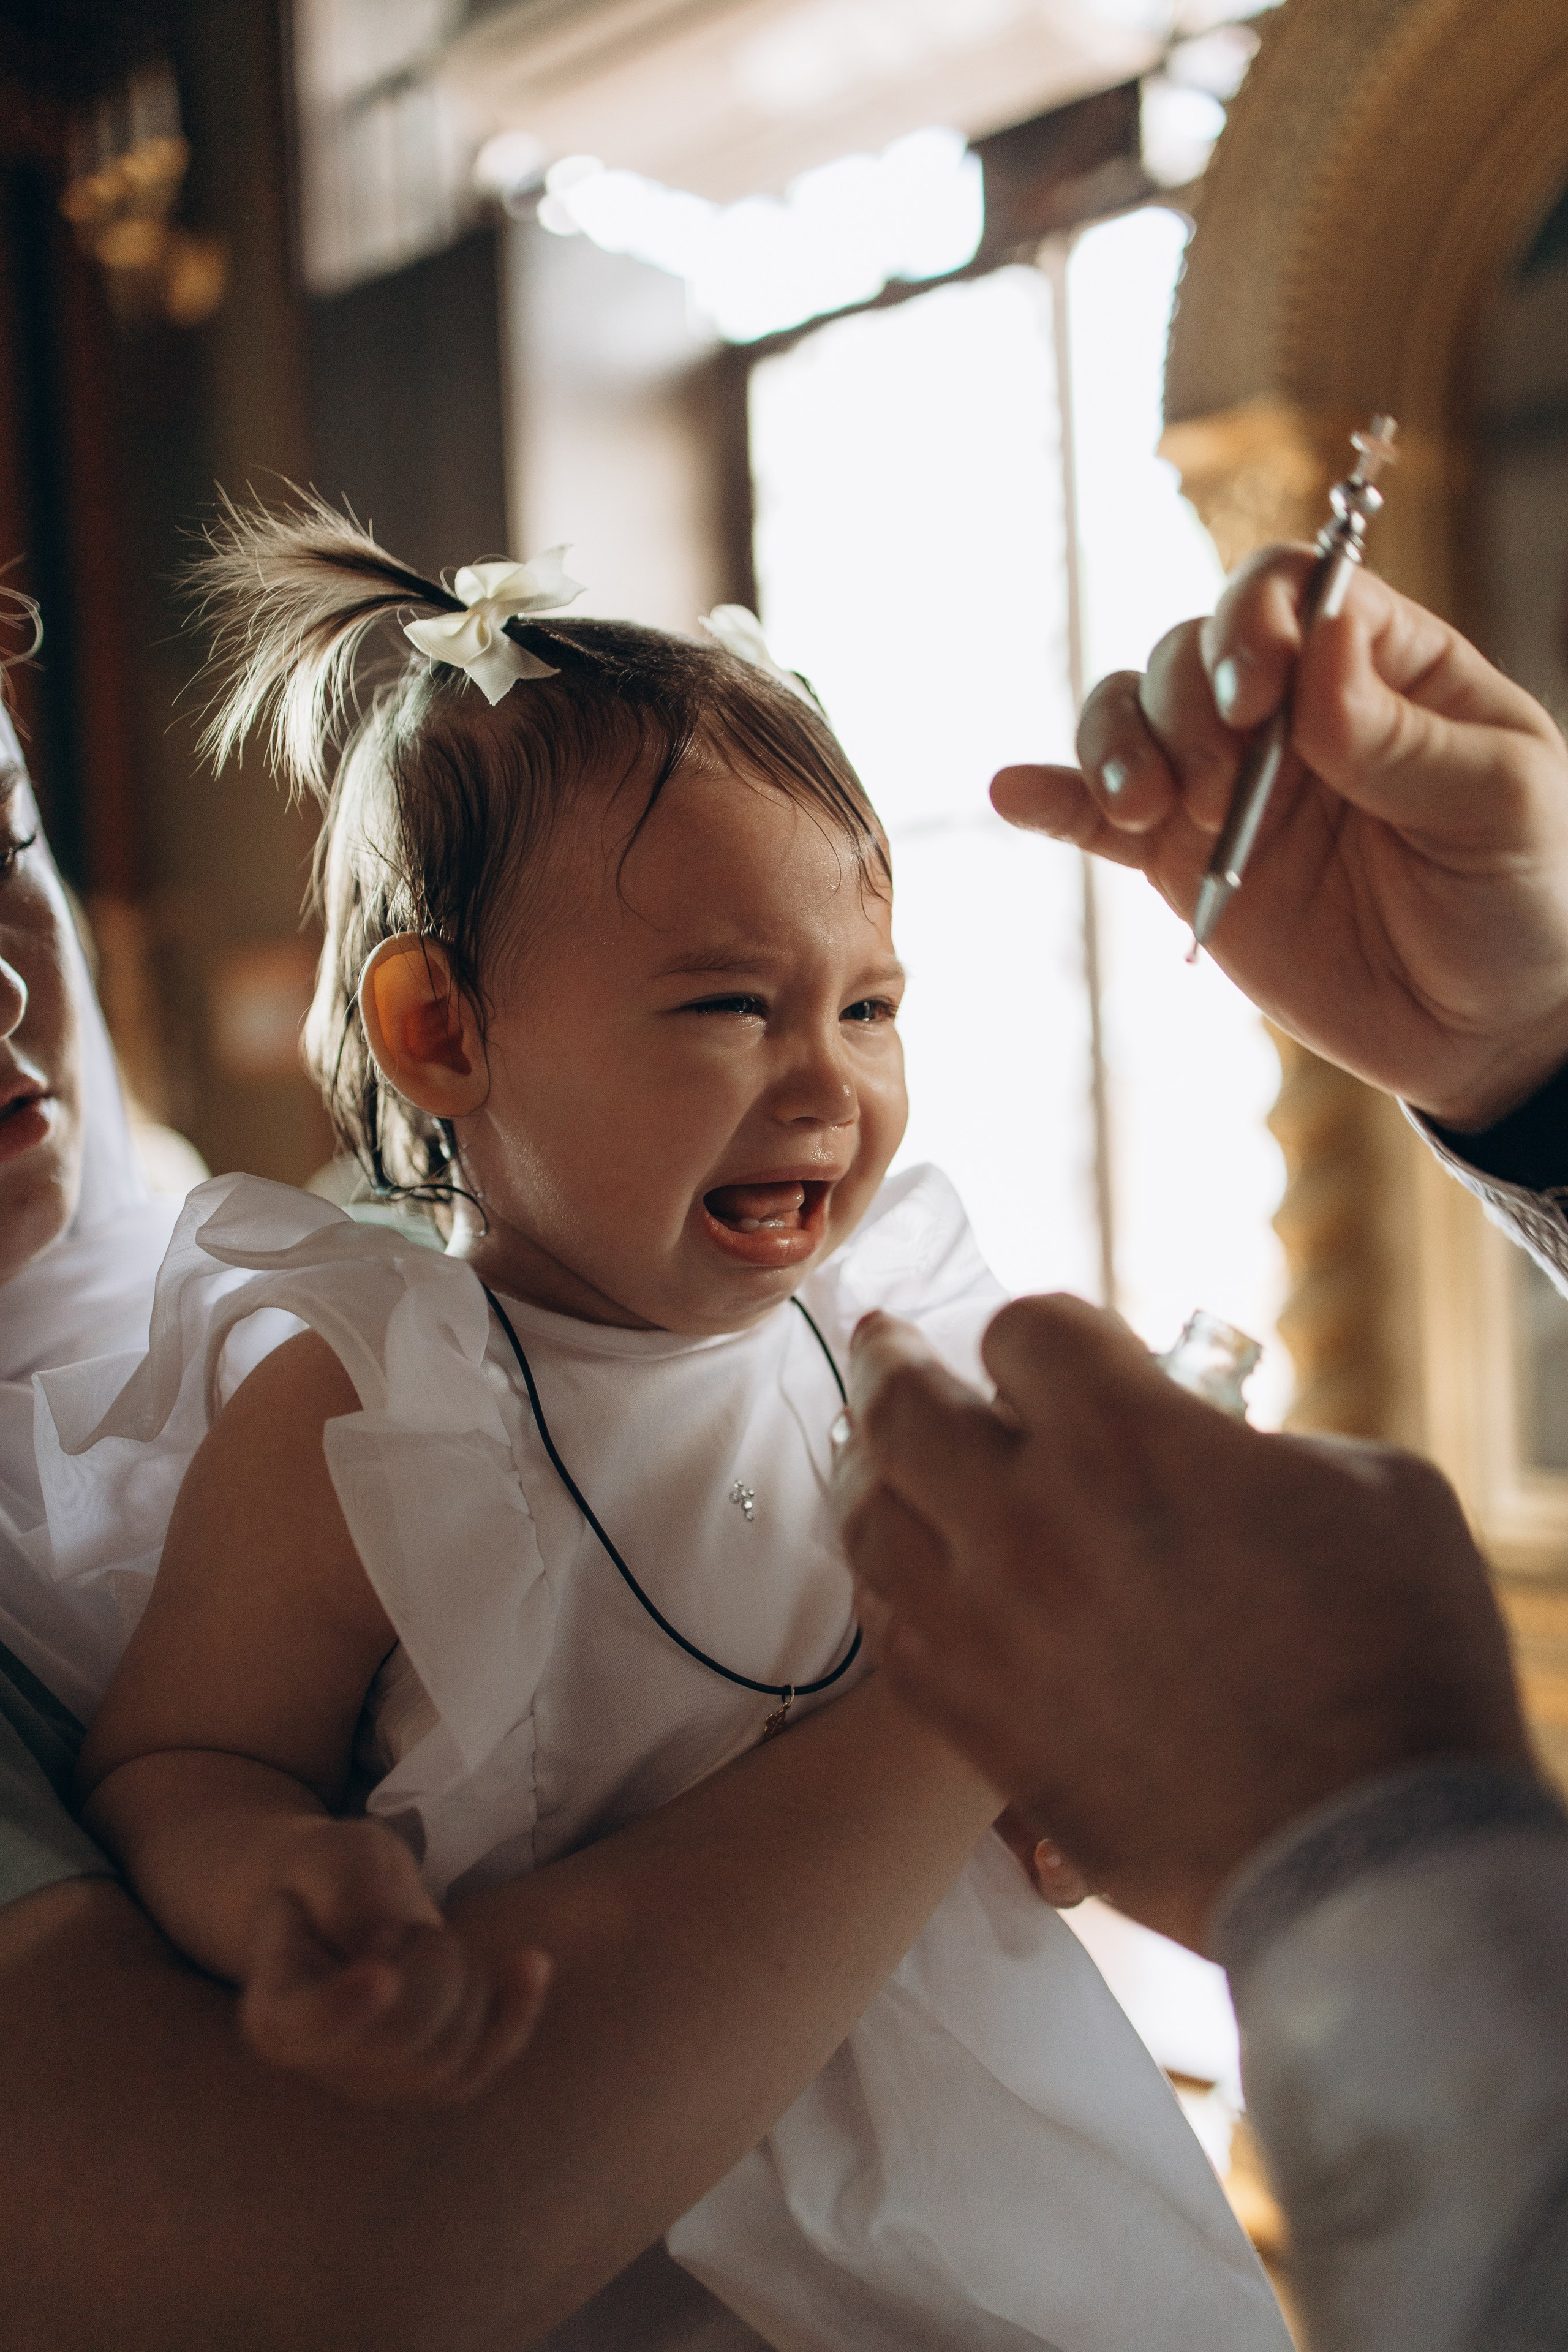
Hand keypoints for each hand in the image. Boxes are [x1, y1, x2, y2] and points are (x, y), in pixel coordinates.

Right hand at [239, 1818, 550, 2105]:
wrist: (336, 1902)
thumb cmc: (329, 1874)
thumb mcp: (333, 1855)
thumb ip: (350, 1894)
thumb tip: (382, 1949)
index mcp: (276, 2012)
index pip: (308, 2029)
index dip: (345, 2011)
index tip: (381, 1974)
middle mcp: (323, 2065)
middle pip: (405, 2036)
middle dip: (432, 1962)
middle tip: (409, 1925)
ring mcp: (378, 2083)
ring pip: (451, 2053)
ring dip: (461, 1976)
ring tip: (424, 1942)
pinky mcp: (432, 2079)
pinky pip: (486, 2062)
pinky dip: (517, 2011)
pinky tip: (532, 1962)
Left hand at [835, 1301, 1530, 1953]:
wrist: (1375, 1860)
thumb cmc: (1404, 1662)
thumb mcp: (1372, 1490)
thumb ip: (1259, 1445)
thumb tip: (1211, 1453)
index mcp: (1128, 1439)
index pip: (1024, 1332)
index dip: (1042, 1334)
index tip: (1057, 1351)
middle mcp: (1030, 1522)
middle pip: (906, 1411)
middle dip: (892, 1362)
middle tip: (882, 1344)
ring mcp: (988, 1631)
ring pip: (870, 1524)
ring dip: (873, 1478)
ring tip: (880, 1461)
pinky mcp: (979, 1729)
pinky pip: (889, 1636)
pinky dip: (888, 1588)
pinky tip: (907, 1577)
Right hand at [992, 546, 1567, 1128]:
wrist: (1483, 1029)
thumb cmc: (1519, 895)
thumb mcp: (1497, 807)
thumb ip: (1403, 735)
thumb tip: (1318, 651)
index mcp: (1379, 664)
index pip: (1287, 592)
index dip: (1252, 625)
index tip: (1258, 699)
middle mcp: (1290, 708)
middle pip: (1191, 650)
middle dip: (1186, 707)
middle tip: (1221, 791)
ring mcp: (1227, 784)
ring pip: (1134, 714)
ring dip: (1118, 747)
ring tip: (1150, 811)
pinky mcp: (1180, 861)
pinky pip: (1097, 816)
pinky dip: (1053, 799)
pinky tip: (1014, 795)